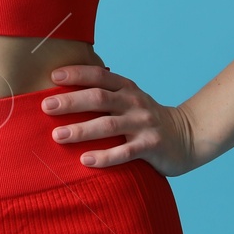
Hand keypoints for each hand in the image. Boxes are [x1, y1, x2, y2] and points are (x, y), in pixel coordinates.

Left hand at [42, 65, 199, 176]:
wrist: (187, 136)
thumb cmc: (145, 118)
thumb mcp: (129, 99)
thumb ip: (104, 94)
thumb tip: (60, 95)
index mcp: (126, 88)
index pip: (99, 75)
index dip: (76, 73)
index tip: (53, 76)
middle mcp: (134, 102)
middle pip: (99, 98)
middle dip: (71, 102)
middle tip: (46, 107)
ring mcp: (143, 124)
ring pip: (108, 125)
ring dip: (81, 130)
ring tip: (58, 136)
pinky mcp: (151, 146)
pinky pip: (125, 152)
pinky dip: (104, 156)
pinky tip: (85, 160)